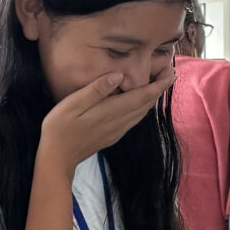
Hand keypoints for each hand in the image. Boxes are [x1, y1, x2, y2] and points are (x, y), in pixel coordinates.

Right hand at [39, 68, 175, 173]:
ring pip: (142, 113)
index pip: (143, 95)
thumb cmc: (60, 127)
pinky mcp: (112, 136)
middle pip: (147, 104)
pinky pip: (134, 120)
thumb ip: (97, 89)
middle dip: (160, 88)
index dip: (159, 84)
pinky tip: (140, 103)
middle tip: (169, 72)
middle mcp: (119, 122)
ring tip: (158, 85)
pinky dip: (142, 108)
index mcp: (112, 111)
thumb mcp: (74, 103)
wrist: (57, 158)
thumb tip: (120, 75)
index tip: (172, 71)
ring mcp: (117, 131)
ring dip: (152, 98)